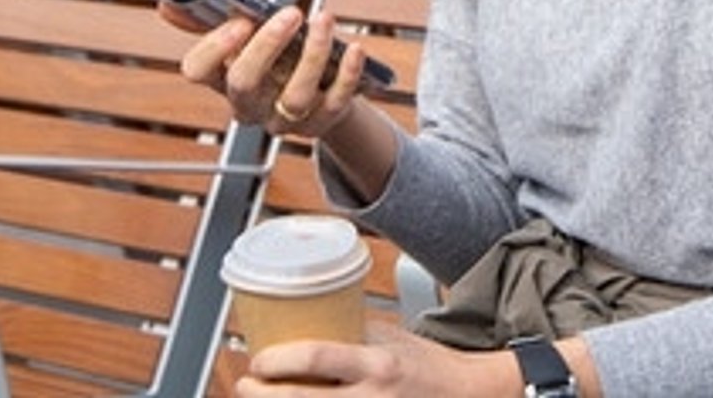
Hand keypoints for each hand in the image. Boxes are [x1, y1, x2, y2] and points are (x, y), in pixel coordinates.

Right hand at [174, 3, 370, 138]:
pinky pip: (335, 102)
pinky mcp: (322, 122)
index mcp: (223, 78)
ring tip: (325, 20)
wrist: (320, 96)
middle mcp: (250, 104)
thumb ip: (209, 18)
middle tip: (290, 13)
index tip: (237, 21)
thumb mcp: (245, 40)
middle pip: (244, 83)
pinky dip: (347, 75)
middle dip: (266, 45)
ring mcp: (284, 118)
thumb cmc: (278, 60)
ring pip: (294, 96)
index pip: (198, 71)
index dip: (214, 48)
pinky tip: (354, 49)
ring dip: (314, 53)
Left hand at [236, 326, 517, 396]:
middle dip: (262, 397)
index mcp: (378, 365)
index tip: (258, 359)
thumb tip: (307, 322)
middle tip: (245, 384)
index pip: (318, 358)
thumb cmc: (429, 366)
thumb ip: (352, 332)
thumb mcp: (392, 338)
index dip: (278, 361)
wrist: (467, 396)